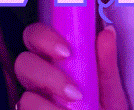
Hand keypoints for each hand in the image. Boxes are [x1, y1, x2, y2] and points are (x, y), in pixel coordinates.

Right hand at [14, 23, 129, 109]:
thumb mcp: (111, 93)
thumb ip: (106, 65)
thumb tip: (107, 32)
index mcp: (54, 63)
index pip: (34, 37)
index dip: (43, 38)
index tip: (67, 52)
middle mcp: (38, 82)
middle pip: (22, 63)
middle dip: (46, 75)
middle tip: (73, 92)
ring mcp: (33, 103)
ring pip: (25, 98)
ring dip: (49, 107)